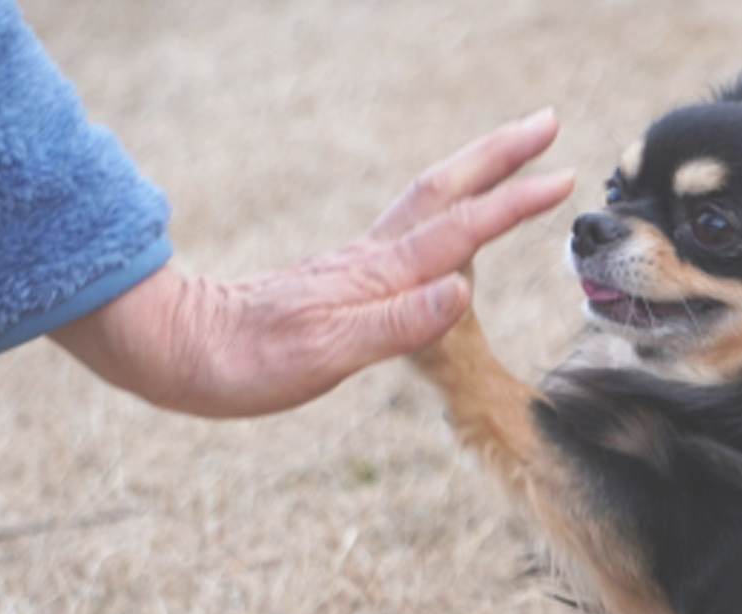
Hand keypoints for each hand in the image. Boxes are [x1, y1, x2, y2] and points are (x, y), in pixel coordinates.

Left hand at [52, 110, 573, 416]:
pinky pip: (414, 231)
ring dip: (477, 173)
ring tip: (514, 154)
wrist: (180, 350)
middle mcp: (374, 260)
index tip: (561, 178)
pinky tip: (454, 221)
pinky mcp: (346, 279)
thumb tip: (460, 289)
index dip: (512, 204)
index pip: (460, 231)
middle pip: (447, 190)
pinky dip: (449, 210)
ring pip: (431, 202)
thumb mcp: (322, 356)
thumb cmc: (246, 362)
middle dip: (500, 155)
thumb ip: (394, 325)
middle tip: (548, 122)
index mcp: (377, 276)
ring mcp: (360, 266)